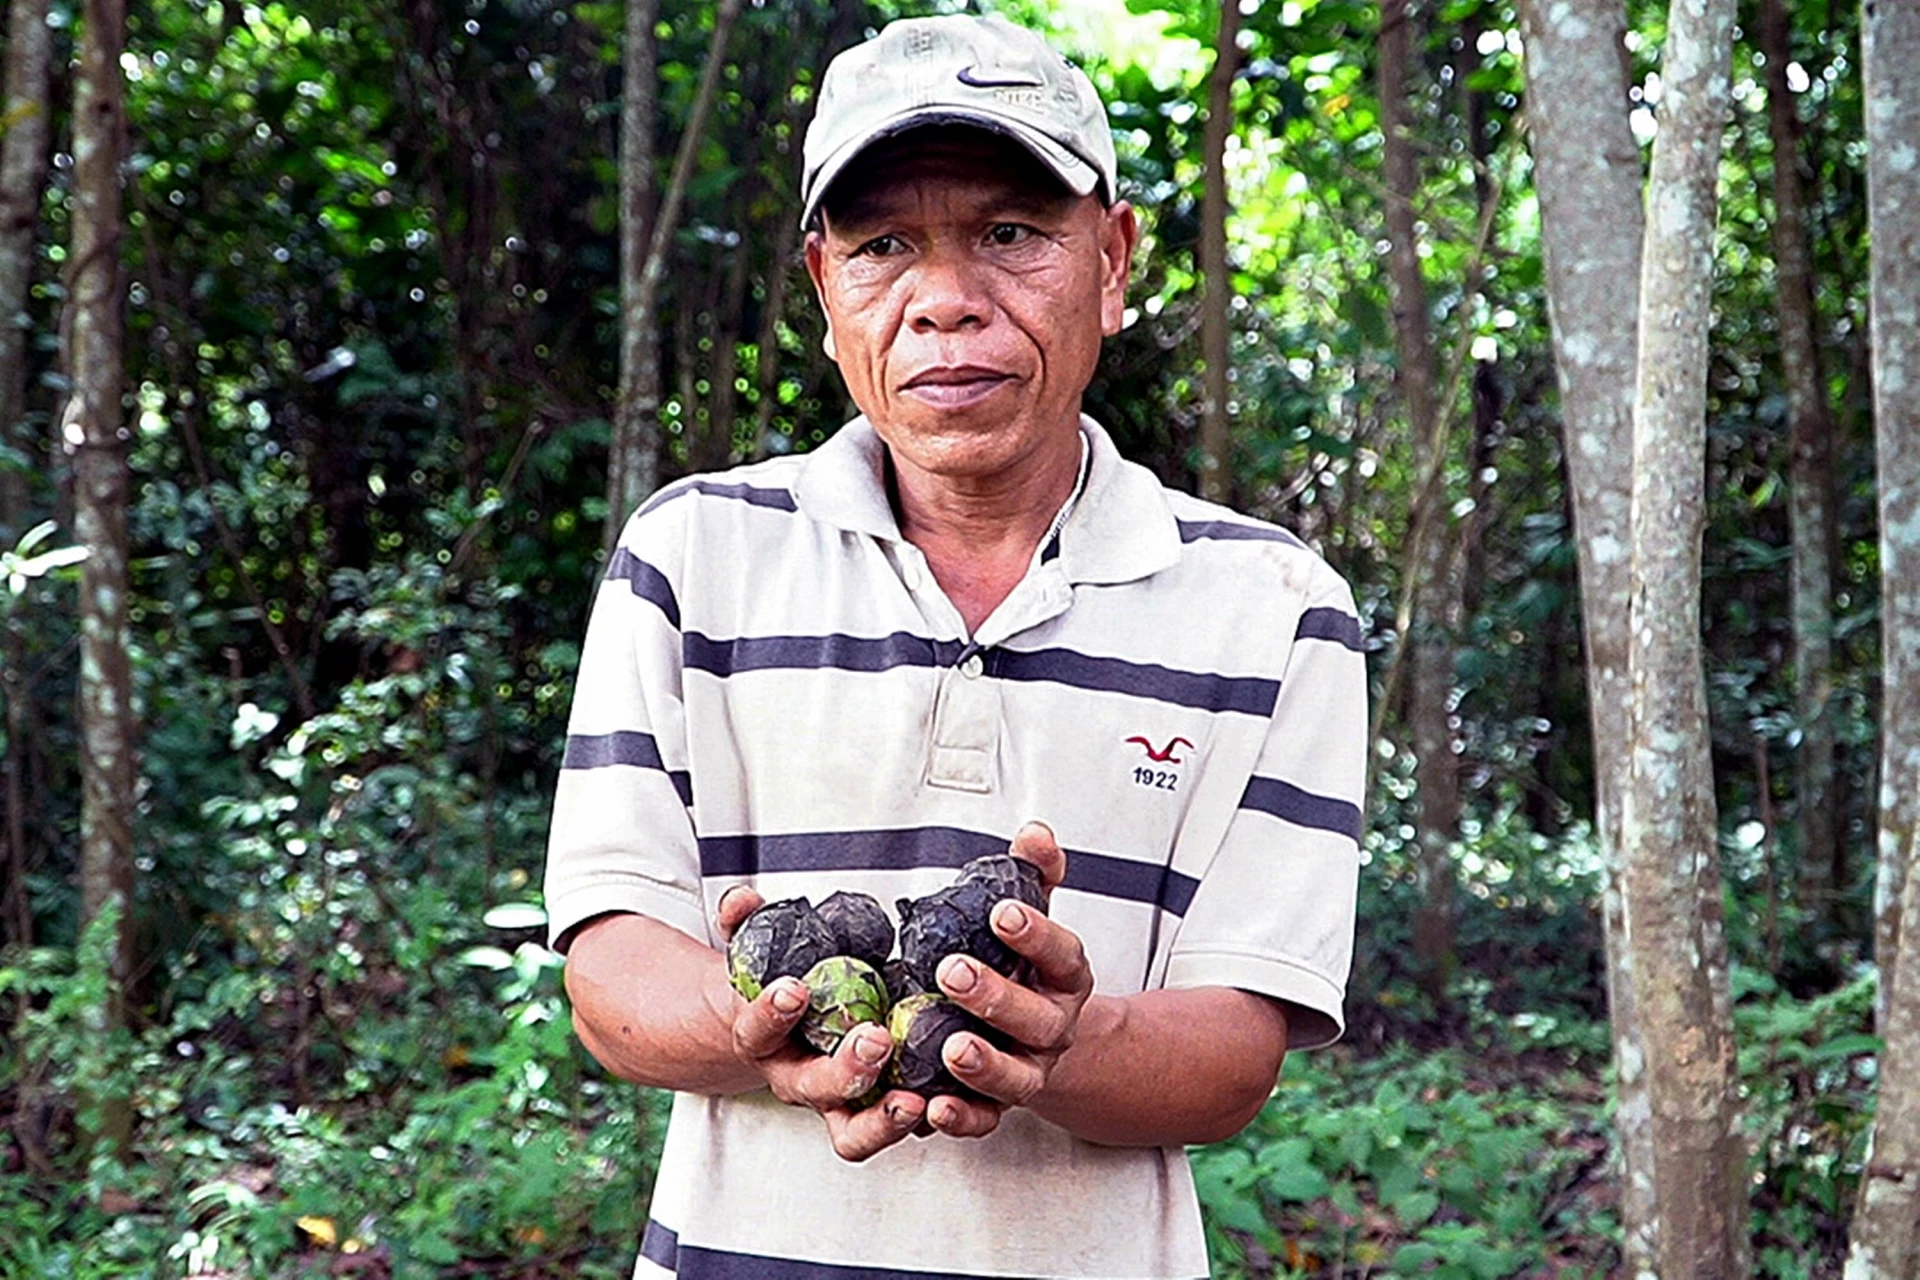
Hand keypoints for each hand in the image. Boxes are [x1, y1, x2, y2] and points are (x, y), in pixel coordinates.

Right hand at [716, 886, 926, 1160]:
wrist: (785, 1033)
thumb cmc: (780, 985)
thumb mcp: (754, 951)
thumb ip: (743, 921)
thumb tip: (743, 899)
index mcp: (763, 1041)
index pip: (757, 1033)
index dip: (771, 1014)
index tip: (794, 989)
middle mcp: (799, 1080)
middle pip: (815, 1090)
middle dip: (845, 1070)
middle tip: (875, 1039)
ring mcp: (838, 1104)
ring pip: (854, 1135)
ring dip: (886, 1120)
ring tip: (917, 1101)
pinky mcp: (878, 1111)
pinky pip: (899, 1126)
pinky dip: (929, 1119)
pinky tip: (954, 1100)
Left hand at [924, 822, 1093, 1136]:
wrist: (1049, 1042)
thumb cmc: (1029, 971)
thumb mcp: (1035, 919)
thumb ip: (1035, 877)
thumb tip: (1036, 834)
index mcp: (1066, 979)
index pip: (1062, 954)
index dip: (1036, 934)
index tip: (1002, 913)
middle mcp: (1054, 1029)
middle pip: (1036, 1019)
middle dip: (996, 996)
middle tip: (952, 971)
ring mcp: (1030, 1070)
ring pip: (1016, 1077)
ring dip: (984, 1063)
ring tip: (951, 1047)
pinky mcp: (1000, 1106)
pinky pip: (985, 1120)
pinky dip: (962, 1117)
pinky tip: (934, 1108)